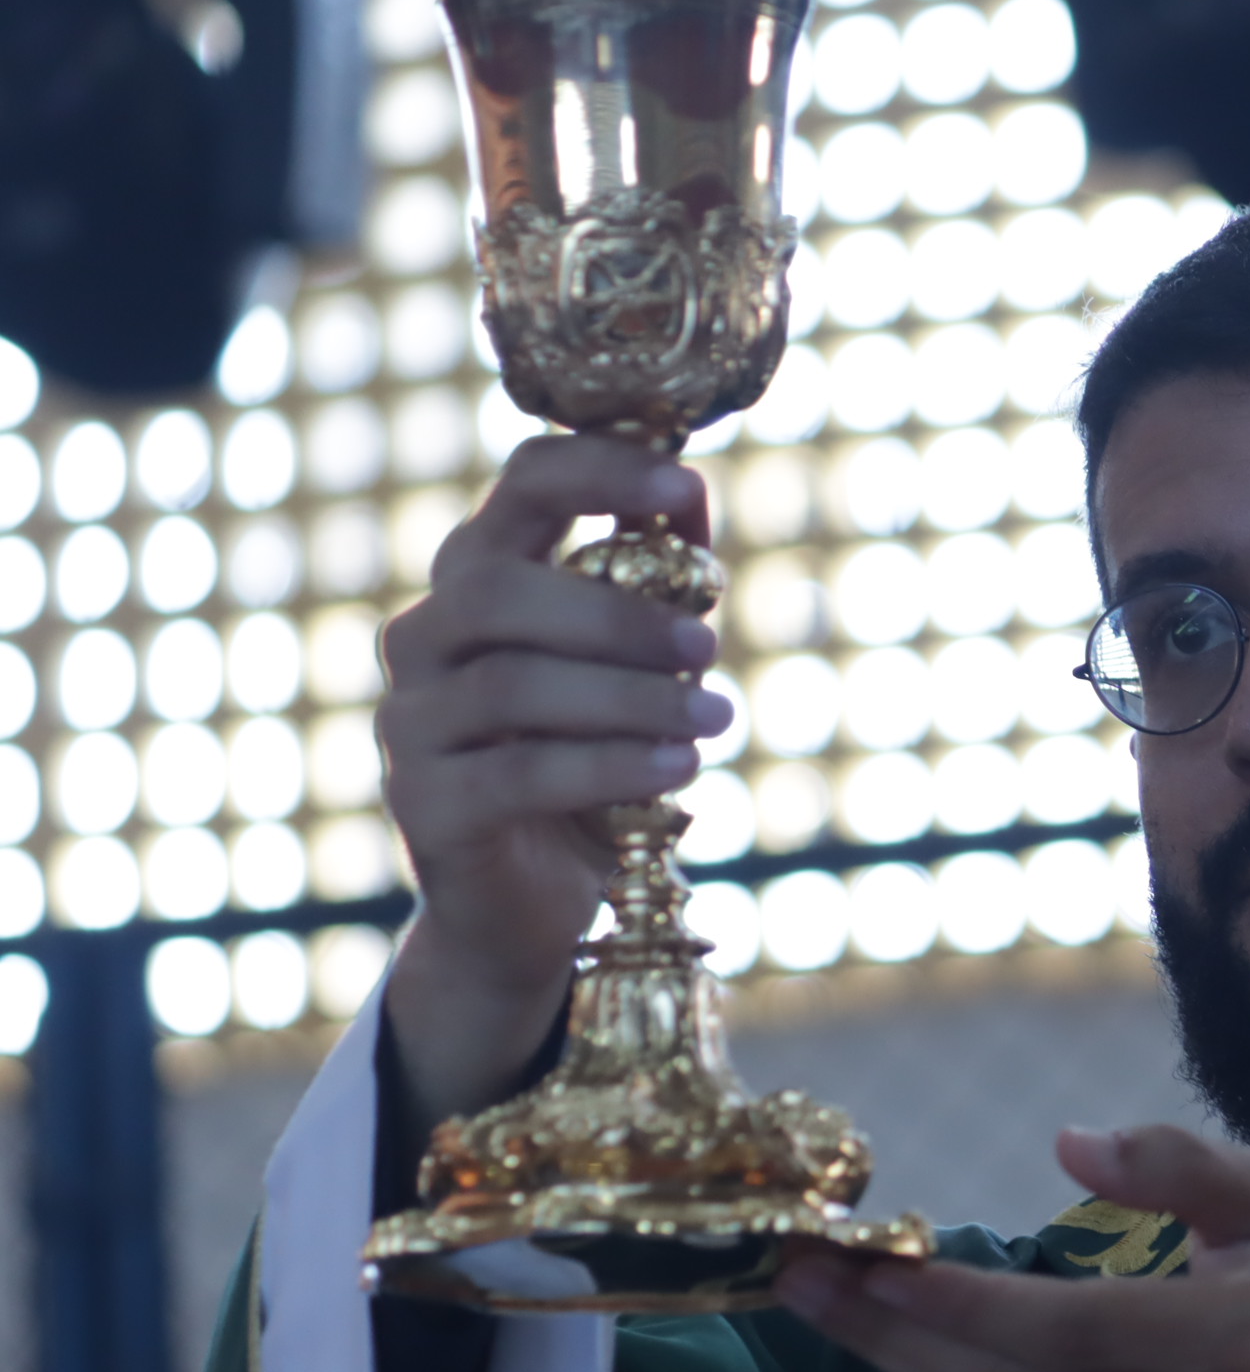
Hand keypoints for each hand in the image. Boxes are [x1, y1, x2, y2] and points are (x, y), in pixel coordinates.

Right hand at [377, 436, 731, 1119]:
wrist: (530, 901)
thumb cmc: (594, 761)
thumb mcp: (636, 670)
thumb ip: (655, 590)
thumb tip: (691, 504)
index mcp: (481, 577)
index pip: (522, 484)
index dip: (600, 470)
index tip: (689, 485)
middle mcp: (427, 637)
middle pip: (500, 587)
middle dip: (616, 613)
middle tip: (709, 644)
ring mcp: (412, 721)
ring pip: (514, 685)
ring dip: (631, 697)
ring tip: (715, 716)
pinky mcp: (424, 804)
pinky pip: (518, 773)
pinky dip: (611, 766)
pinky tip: (679, 768)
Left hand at [776, 1126, 1249, 1371]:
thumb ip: (1185, 1165)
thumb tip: (1069, 1144)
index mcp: (1244, 1342)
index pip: (1075, 1329)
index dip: (968, 1302)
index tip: (878, 1260)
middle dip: (895, 1333)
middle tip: (799, 1276)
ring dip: (905, 1367)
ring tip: (821, 1305)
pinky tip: (902, 1348)